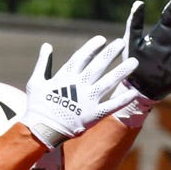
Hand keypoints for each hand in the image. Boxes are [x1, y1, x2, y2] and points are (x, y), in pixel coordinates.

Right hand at [20, 34, 141, 147]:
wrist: (42, 130)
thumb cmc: (37, 106)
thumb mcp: (36, 81)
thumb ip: (43, 62)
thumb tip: (46, 46)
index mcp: (65, 76)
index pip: (82, 57)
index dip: (92, 47)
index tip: (102, 39)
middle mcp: (79, 86)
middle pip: (98, 66)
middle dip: (110, 53)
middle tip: (122, 42)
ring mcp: (87, 100)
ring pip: (108, 82)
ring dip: (122, 71)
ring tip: (134, 62)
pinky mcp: (93, 115)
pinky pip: (111, 106)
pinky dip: (123, 99)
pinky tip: (134, 92)